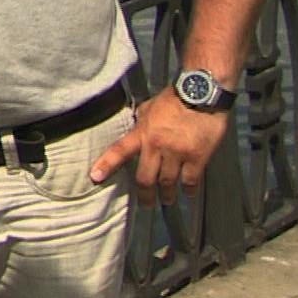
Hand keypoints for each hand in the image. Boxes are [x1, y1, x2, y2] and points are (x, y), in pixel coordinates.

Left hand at [90, 86, 232, 203]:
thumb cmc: (174, 98)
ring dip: (167, 195)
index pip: (119, 151)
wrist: (202, 92)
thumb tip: (135, 129)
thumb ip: (141, 122)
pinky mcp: (198, 157)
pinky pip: (191, 180)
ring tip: (167, 200)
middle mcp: (157, 146)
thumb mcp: (149, 107)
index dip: (107, 165)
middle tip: (146, 205)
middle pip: (145, 178)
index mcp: (142, 133)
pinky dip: (189, 189)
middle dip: (145, 195)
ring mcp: (178, 153)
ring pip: (168, 182)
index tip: (95, 178)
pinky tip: (188, 193)